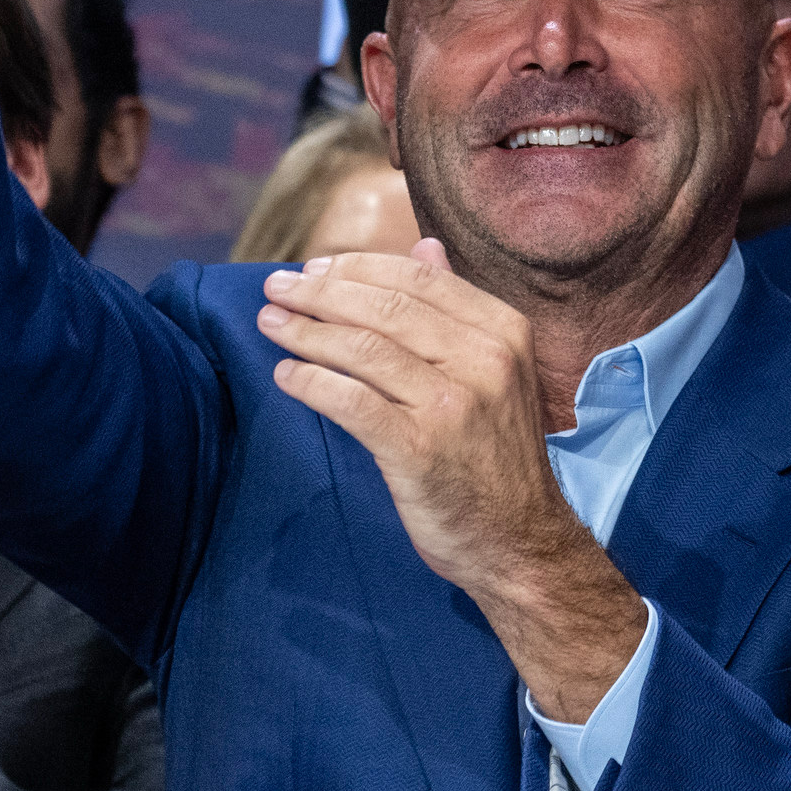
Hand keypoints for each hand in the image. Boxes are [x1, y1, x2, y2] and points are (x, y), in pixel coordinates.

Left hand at [258, 245, 647, 719]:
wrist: (519, 542)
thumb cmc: (495, 456)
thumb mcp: (496, 372)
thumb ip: (457, 311)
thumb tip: (425, 248)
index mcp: (503, 331)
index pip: (418, 278)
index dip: (358, 267)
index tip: (317, 268)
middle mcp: (484, 359)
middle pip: (384, 306)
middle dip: (321, 292)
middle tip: (276, 287)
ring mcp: (453, 402)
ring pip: (363, 348)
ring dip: (305, 332)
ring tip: (271, 324)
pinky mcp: (418, 447)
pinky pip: (350, 401)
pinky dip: (311, 383)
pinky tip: (286, 377)